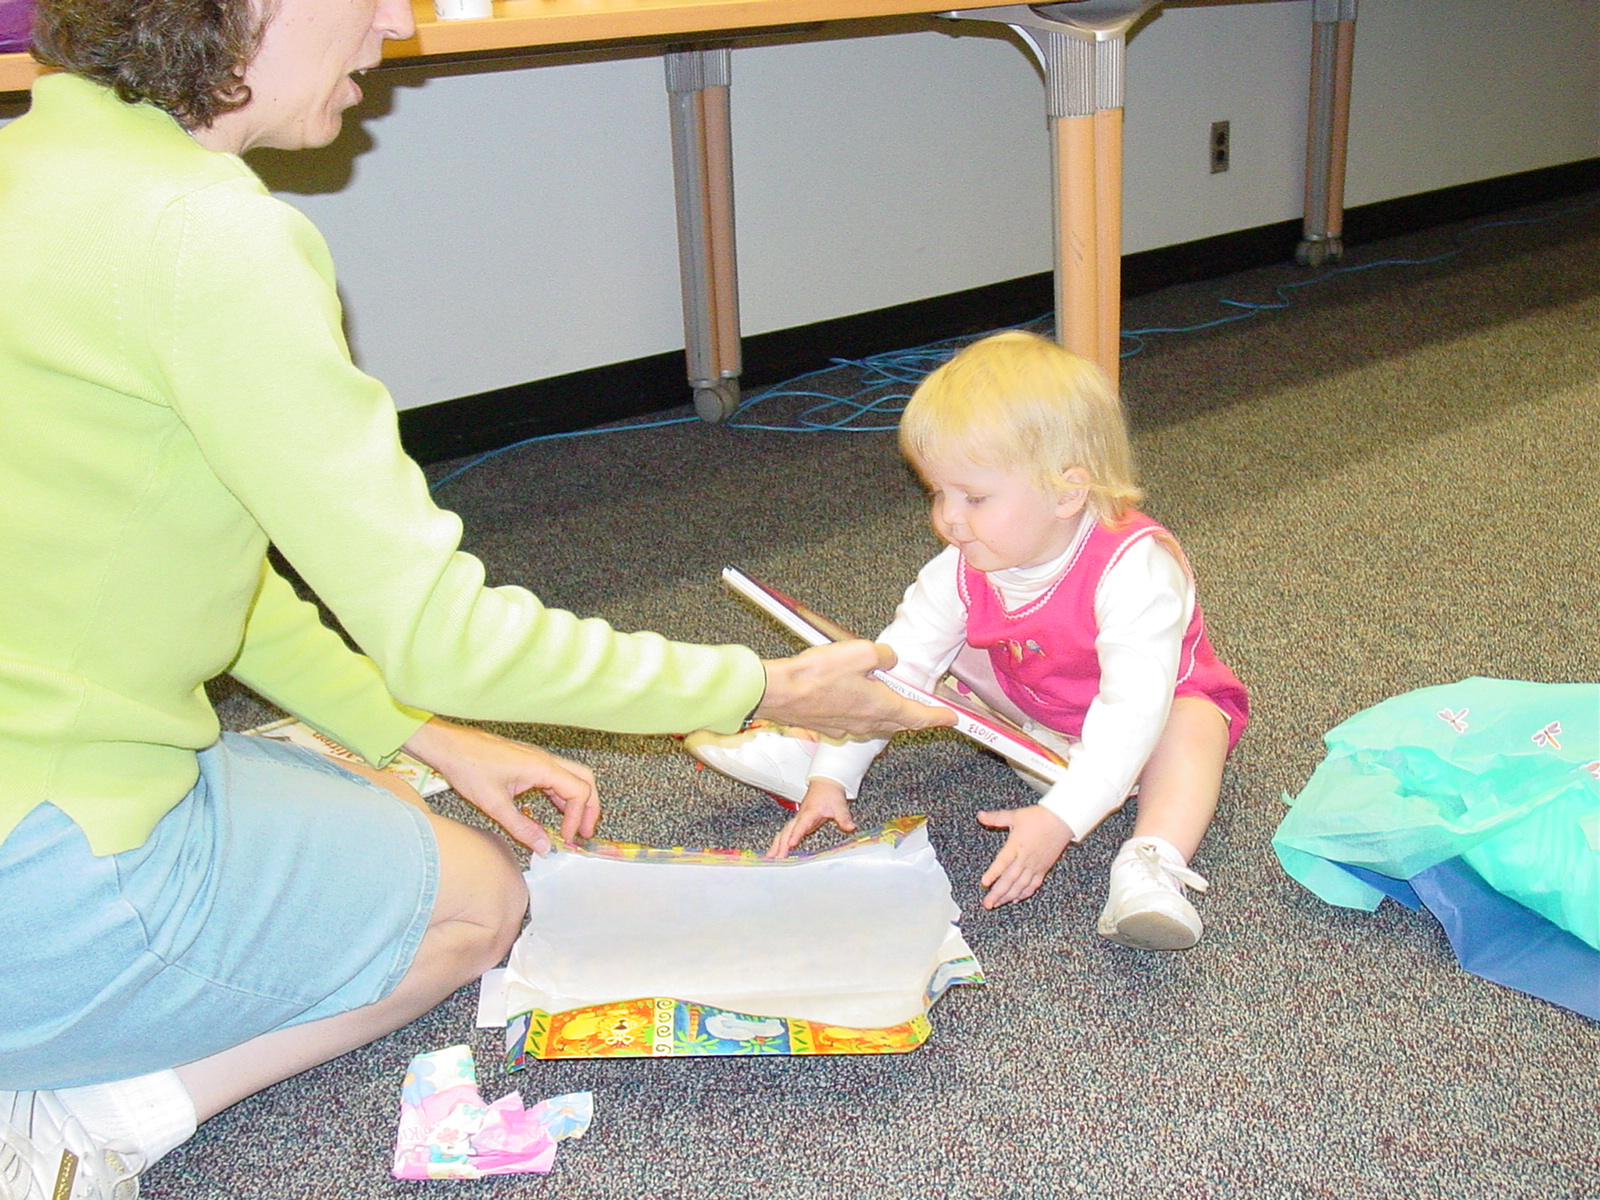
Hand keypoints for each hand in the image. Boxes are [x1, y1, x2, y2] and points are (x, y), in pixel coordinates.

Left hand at [403, 718, 599, 855]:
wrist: (449, 746)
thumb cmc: (469, 767)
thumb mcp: (495, 804)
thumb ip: (522, 828)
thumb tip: (544, 847)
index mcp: (542, 767)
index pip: (578, 792)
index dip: (578, 818)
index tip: (567, 838)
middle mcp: (546, 760)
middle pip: (585, 780)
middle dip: (590, 807)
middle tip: (585, 832)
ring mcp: (538, 760)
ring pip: (572, 778)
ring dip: (577, 802)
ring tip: (573, 827)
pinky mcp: (529, 762)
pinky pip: (556, 778)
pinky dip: (561, 796)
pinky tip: (554, 812)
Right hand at [757, 640, 955, 738]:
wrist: (777, 693)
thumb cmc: (815, 675)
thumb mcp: (861, 652)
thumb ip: (883, 656)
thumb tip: (889, 660)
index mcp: (880, 707)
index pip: (918, 716)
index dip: (937, 717)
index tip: (951, 719)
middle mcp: (865, 722)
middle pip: (898, 723)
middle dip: (912, 716)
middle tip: (922, 708)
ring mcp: (845, 727)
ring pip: (875, 724)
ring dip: (886, 714)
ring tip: (888, 699)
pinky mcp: (827, 726)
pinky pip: (853, 721)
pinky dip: (861, 712)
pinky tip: (854, 698)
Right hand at [765, 779, 855, 857]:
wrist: (825, 783)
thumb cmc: (830, 793)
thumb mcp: (839, 805)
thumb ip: (844, 818)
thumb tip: (850, 827)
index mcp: (809, 813)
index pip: (801, 825)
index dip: (796, 835)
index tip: (790, 844)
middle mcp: (801, 816)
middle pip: (787, 831)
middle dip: (781, 844)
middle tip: (777, 858)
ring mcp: (798, 819)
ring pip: (783, 832)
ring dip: (776, 844)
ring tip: (769, 857)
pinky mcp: (798, 822)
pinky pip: (785, 832)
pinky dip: (778, 841)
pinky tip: (775, 850)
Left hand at [976, 804, 1072, 908]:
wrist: (1062, 820)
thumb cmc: (1039, 817)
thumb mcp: (1015, 815)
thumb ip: (996, 818)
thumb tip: (980, 815)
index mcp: (1016, 845)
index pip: (1002, 862)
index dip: (993, 873)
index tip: (984, 883)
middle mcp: (1025, 858)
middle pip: (1010, 879)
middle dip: (997, 893)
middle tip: (987, 904)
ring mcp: (1035, 865)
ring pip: (1020, 885)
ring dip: (1008, 896)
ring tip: (997, 904)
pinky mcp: (1043, 868)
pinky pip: (1033, 884)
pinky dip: (1024, 893)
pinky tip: (1016, 899)